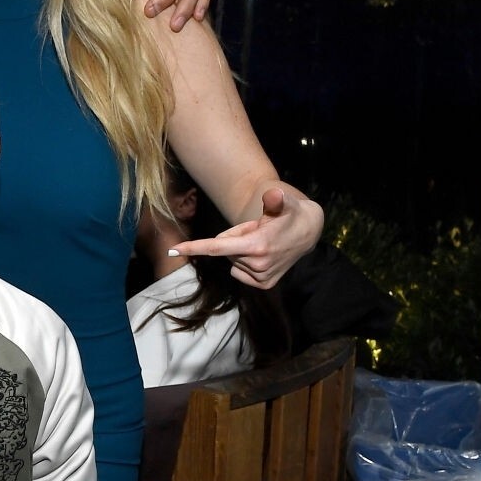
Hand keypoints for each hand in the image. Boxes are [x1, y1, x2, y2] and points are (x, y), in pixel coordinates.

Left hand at [170, 184, 323, 288]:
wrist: (308, 232)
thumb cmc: (289, 213)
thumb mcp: (283, 202)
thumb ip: (275, 199)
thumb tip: (273, 196)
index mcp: (256, 246)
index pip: (216, 247)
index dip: (193, 247)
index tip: (172, 250)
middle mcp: (257, 265)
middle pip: (225, 250)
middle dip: (234, 238)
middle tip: (257, 229)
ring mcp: (261, 277)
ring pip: (233, 261)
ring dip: (242, 250)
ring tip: (263, 240)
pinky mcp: (264, 284)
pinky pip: (239, 271)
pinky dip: (245, 262)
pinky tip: (263, 255)